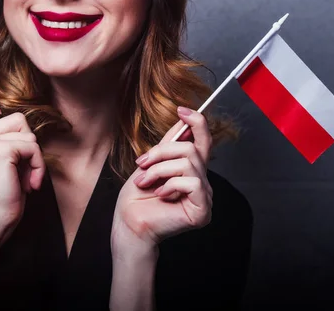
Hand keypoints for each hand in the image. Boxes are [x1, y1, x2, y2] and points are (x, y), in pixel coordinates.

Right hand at [0, 91, 45, 240]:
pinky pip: (32, 147)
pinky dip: (38, 165)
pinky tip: (29, 183)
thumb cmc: (2, 193)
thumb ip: (4, 139)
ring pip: (28, 134)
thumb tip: (24, 121)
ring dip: (34, 157)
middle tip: (21, 168)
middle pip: (17, 118)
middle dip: (28, 143)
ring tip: (24, 176)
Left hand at [111, 107, 212, 253]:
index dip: (196, 122)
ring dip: (160, 169)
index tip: (181, 109)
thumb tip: (182, 120)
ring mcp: (204, 196)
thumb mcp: (152, 161)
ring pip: (189, 163)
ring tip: (145, 181)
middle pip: (191, 148)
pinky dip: (171, 185)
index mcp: (191, 169)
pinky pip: (192, 182)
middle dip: (161, 152)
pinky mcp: (202, 210)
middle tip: (142, 164)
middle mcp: (202, 181)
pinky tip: (161, 194)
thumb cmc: (137, 197)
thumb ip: (169, 143)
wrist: (128, 223)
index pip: (204, 140)